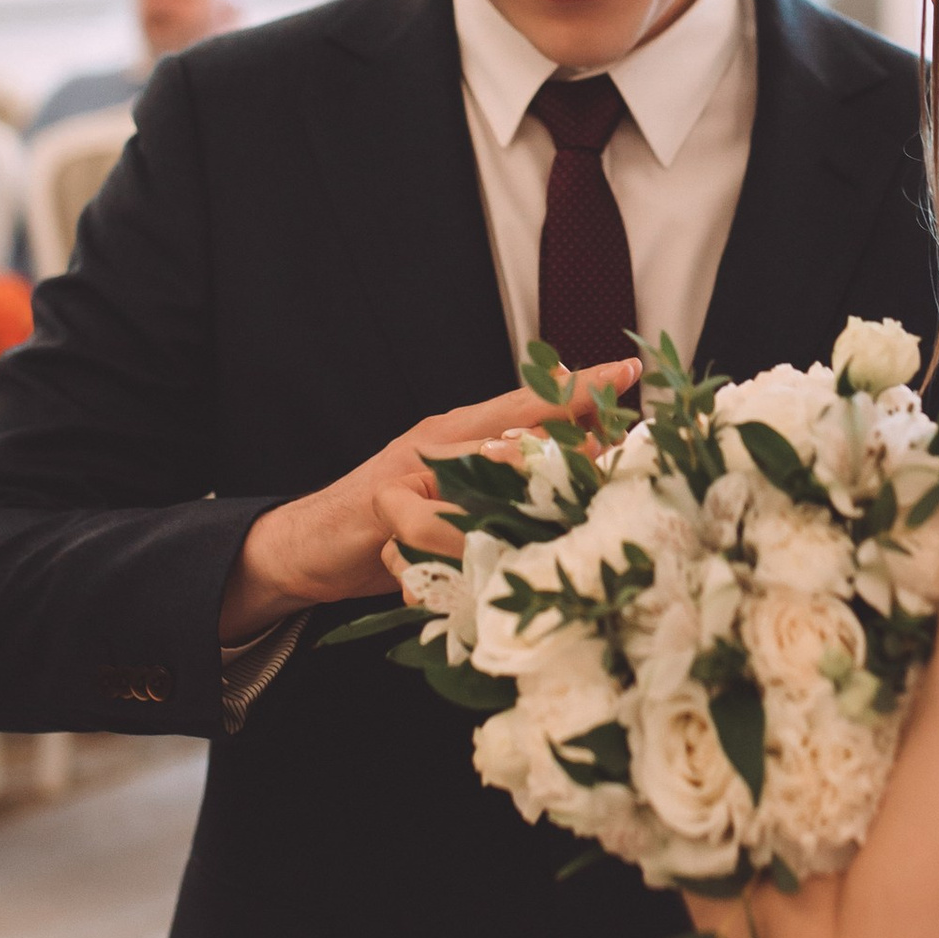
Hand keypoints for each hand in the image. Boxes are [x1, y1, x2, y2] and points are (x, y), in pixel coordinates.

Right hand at [218, 362, 638, 641]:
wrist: (309, 544)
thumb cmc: (394, 527)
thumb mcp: (459, 506)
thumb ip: (504, 491)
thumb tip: (581, 485)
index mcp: (464, 433)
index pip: (530, 400)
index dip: (579, 386)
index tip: (629, 370)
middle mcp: (441, 438)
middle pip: (516, 422)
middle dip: (571, 430)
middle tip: (618, 443)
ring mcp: (409, 465)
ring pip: (479, 465)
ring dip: (521, 486)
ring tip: (562, 504)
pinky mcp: (382, 503)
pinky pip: (428, 525)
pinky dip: (451, 547)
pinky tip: (469, 567)